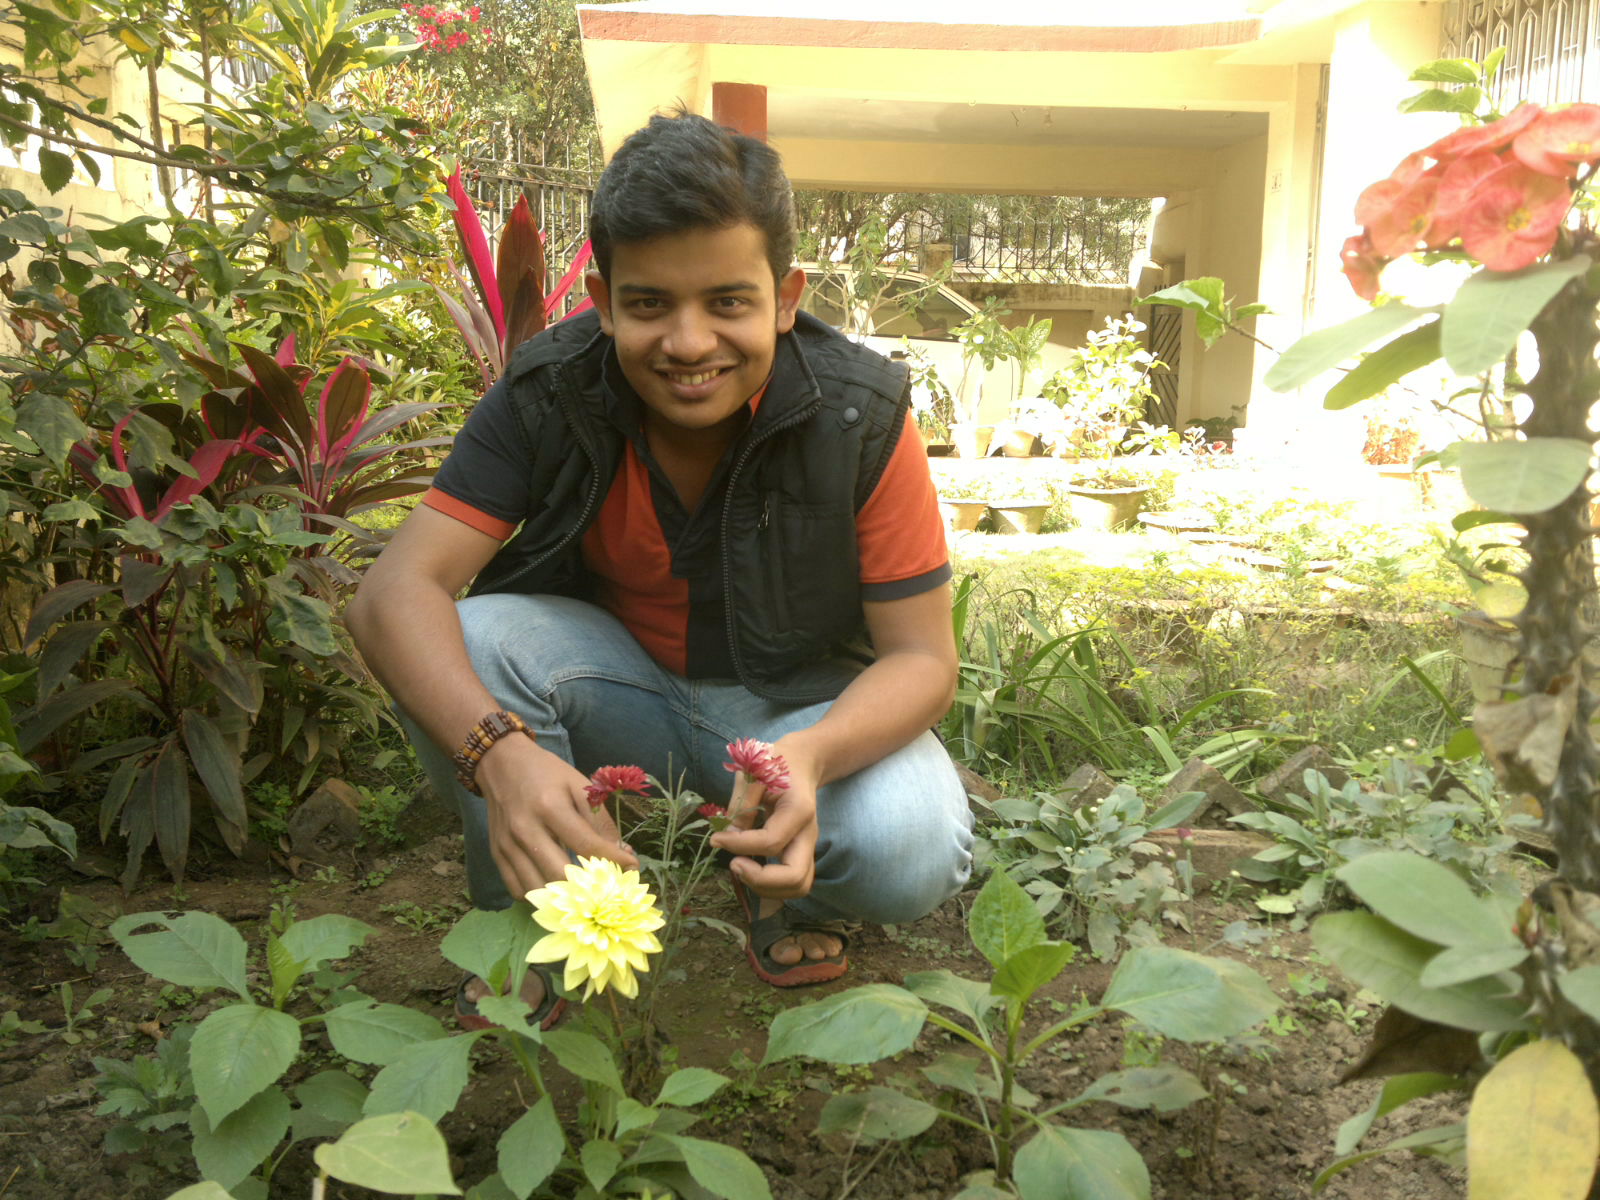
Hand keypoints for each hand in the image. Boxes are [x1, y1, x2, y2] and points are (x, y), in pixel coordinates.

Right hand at [477, 735, 636, 899]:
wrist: (501, 763)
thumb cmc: (546, 773)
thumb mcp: (578, 784)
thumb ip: (599, 819)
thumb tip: (621, 851)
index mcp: (550, 807)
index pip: (586, 844)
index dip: (613, 859)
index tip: (632, 867)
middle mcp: (525, 829)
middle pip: (559, 874)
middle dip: (587, 885)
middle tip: (605, 884)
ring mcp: (507, 845)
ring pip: (536, 888)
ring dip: (561, 894)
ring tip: (580, 888)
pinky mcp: (496, 854)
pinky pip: (517, 889)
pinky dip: (537, 894)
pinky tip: (552, 884)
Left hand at [709, 736, 818, 900]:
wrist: (800, 763)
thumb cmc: (774, 764)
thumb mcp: (753, 774)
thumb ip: (740, 805)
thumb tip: (725, 837)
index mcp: (799, 810)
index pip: (770, 841)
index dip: (739, 845)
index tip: (716, 839)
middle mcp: (809, 834)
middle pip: (794, 877)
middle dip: (760, 880)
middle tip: (734, 864)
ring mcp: (808, 847)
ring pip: (798, 887)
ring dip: (766, 888)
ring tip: (741, 867)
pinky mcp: (801, 854)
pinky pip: (792, 883)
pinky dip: (770, 885)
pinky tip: (749, 868)